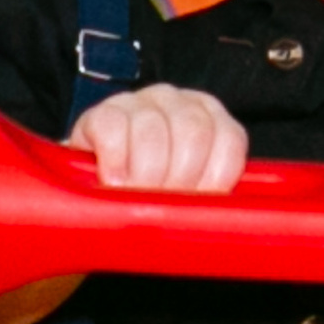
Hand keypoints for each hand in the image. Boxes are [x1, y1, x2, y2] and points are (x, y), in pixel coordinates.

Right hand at [69, 84, 248, 191]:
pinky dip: (115, 161)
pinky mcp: (102, 112)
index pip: (229, 141)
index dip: (215, 180)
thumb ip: (206, 199)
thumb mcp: (185, 194)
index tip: (195, 206)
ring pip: (154, 132)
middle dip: (179, 181)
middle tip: (164, 207)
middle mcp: (178, 103)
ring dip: (147, 175)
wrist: (94, 182)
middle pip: (194, 135)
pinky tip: (114, 181)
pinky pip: (114, 128)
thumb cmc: (147, 191)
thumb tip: (215, 222)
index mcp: (209, 118)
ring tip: (137, 198)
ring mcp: (139, 102)